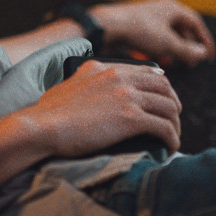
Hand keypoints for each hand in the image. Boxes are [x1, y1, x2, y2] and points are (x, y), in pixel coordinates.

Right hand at [20, 59, 181, 156]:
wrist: (40, 128)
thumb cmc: (46, 114)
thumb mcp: (68, 86)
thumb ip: (84, 83)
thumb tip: (89, 95)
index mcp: (102, 68)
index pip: (145, 71)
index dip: (162, 86)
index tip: (165, 98)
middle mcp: (118, 77)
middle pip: (163, 86)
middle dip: (173, 103)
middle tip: (173, 119)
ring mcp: (125, 96)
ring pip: (168, 106)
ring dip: (175, 123)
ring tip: (172, 136)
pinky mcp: (129, 118)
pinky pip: (163, 127)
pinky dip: (172, 138)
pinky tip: (170, 147)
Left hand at [89, 0, 215, 66]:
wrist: (106, 27)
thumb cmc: (139, 31)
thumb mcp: (168, 44)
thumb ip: (188, 50)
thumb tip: (202, 54)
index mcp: (172, 8)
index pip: (195, 23)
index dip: (204, 40)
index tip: (209, 56)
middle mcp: (160, 9)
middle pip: (180, 28)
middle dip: (186, 46)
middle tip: (190, 62)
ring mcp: (145, 16)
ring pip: (164, 35)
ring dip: (171, 50)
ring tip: (171, 63)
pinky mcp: (132, 26)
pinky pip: (150, 38)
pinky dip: (155, 49)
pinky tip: (153, 60)